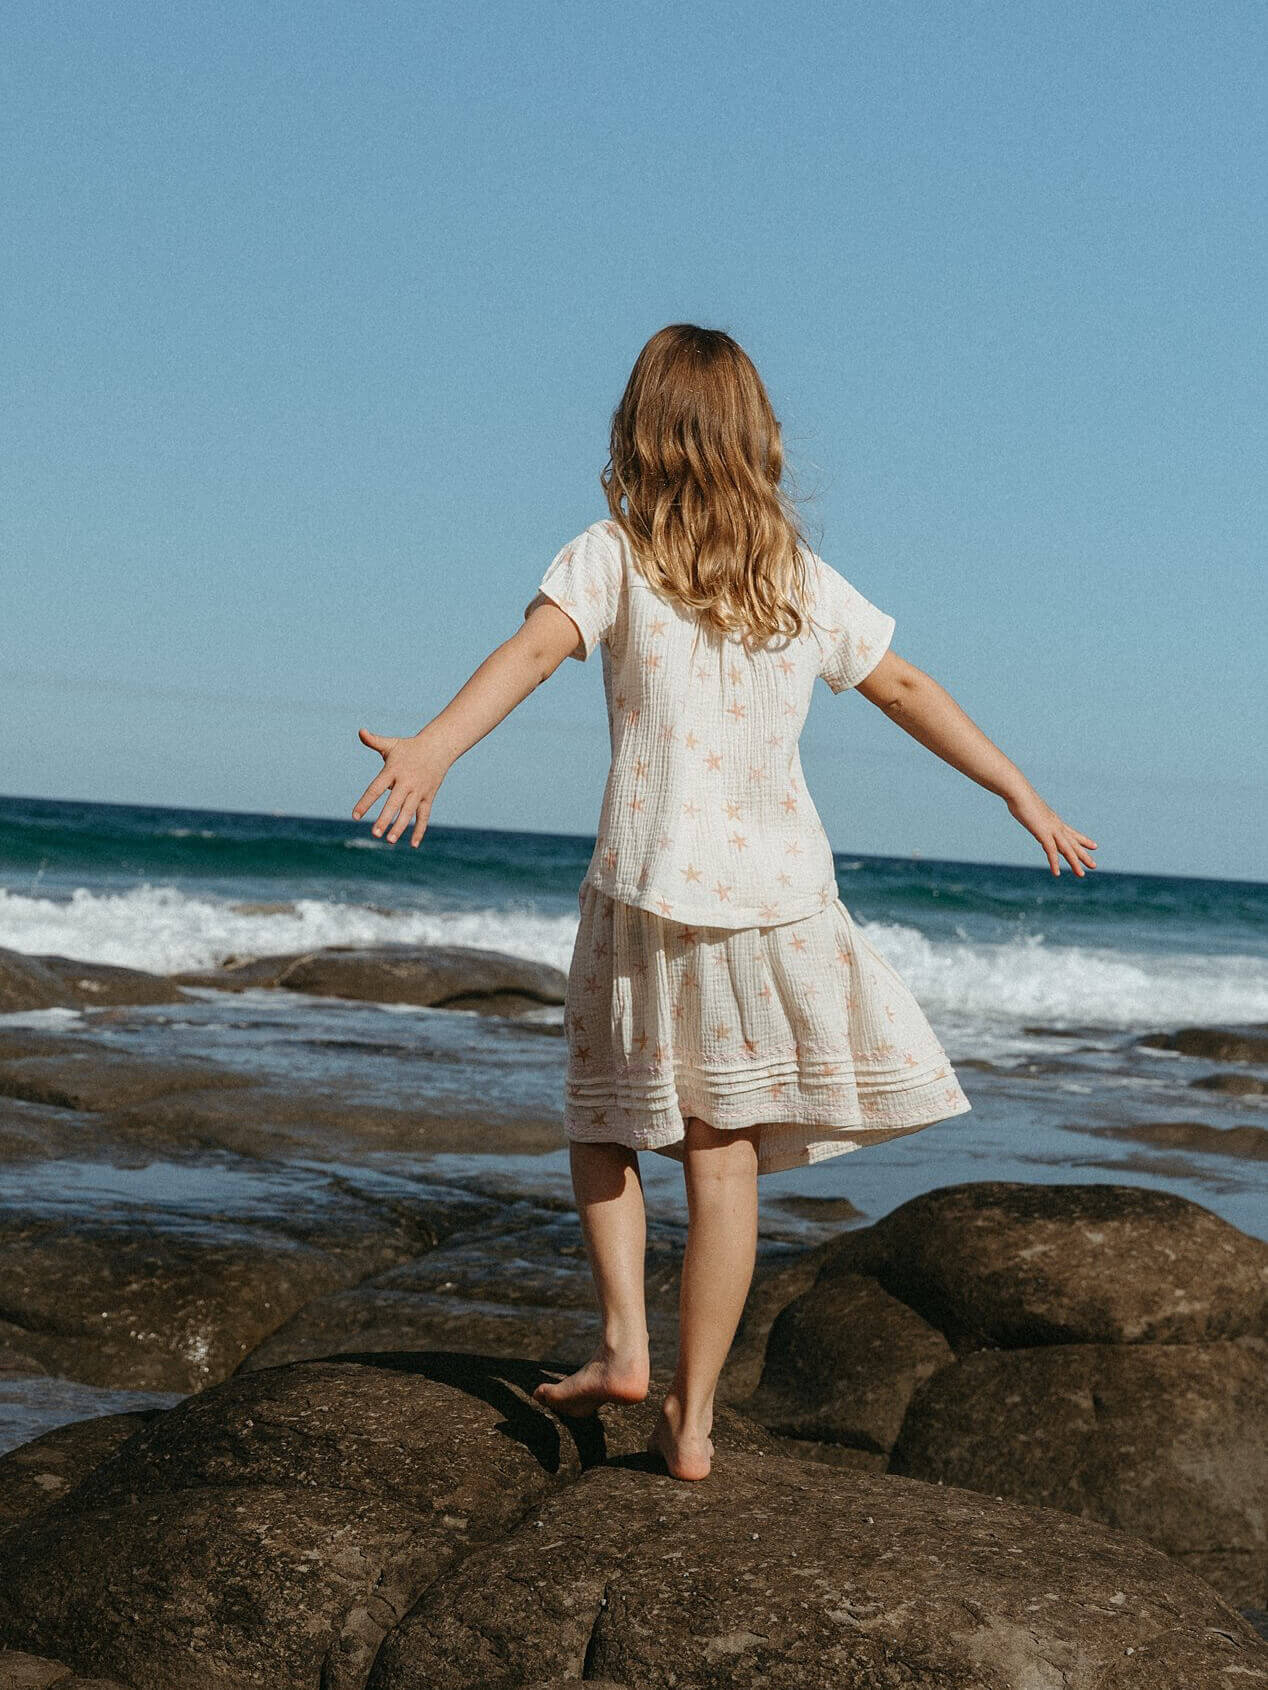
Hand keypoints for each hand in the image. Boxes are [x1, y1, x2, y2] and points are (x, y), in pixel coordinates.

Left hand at [352, 728, 448, 846]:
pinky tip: (412, 844)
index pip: (376, 788)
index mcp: (393, 771)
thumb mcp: (391, 744)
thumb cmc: (409, 748)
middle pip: (394, 803)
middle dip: (385, 819)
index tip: (355, 816)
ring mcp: (419, 791)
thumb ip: (374, 741)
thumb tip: (360, 732)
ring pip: (408, 812)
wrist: (438, 747)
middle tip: (374, 833)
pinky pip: (424, 816)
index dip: (365, 802)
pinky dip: (420, 830)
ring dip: (400, 827)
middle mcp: (406, 782)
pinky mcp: (428, 797)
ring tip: (389, 840)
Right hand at [1006, 787, 1097, 876]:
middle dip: (1083, 855)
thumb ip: (1031, 811)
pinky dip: (1054, 863)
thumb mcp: (1028, 806)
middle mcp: (1056, 825)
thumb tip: (1026, 809)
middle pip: (1073, 843)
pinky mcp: (1043, 833)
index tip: (1094, 846)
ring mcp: (1051, 829)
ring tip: (1081, 875)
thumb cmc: (1019, 796)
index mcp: (1054, 820)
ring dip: (1074, 863)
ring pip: (1067, 849)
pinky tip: (1057, 873)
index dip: (1083, 840)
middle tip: (1094, 865)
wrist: (1018, 791)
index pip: (1072, 833)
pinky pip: (1051, 851)